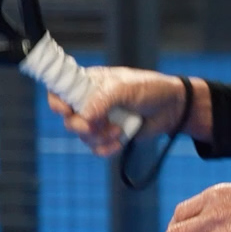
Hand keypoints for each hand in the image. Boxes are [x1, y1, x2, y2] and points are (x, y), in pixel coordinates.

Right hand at [48, 67, 203, 156]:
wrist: (173, 109)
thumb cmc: (151, 89)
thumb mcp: (127, 88)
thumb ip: (104, 99)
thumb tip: (84, 116)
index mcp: (90, 83)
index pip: (61, 89)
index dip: (57, 101)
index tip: (66, 110)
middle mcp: (90, 101)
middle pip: (69, 119)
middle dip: (81, 126)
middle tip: (95, 126)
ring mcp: (100, 120)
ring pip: (83, 136)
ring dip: (98, 137)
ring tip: (117, 131)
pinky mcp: (109, 136)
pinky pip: (96, 148)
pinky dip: (105, 148)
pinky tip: (118, 143)